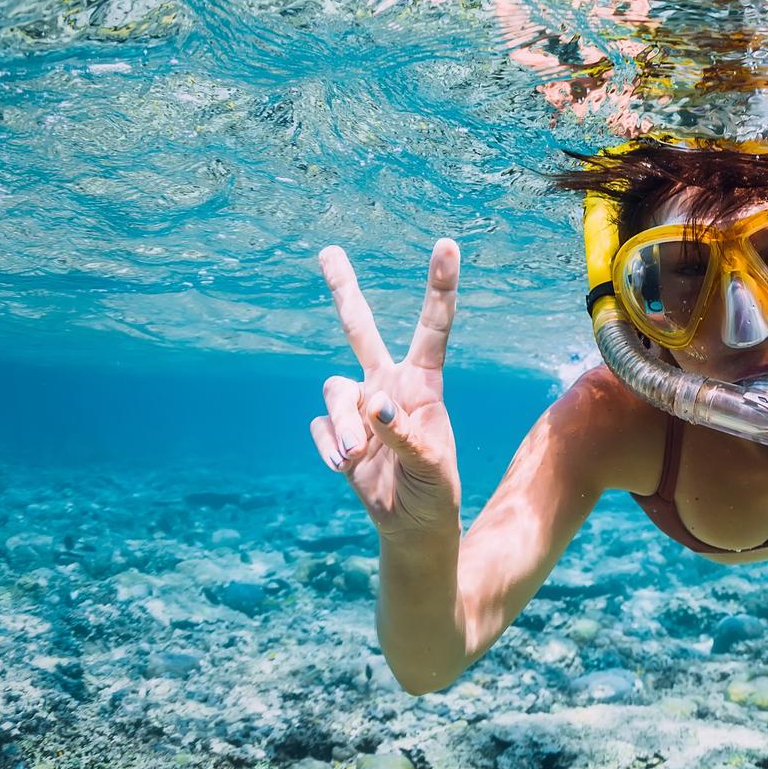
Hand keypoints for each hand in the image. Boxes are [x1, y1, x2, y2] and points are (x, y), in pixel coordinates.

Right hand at [310, 239, 462, 537]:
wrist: (411, 524)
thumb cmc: (435, 489)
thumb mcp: (431, 465)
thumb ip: (405, 434)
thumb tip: (373, 404)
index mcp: (424, 383)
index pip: (433, 327)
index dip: (439, 285)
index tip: (447, 244)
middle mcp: (388, 384)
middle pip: (360, 329)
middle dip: (343, 290)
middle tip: (328, 251)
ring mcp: (359, 405)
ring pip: (333, 391)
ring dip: (344, 427)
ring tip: (359, 457)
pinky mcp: (337, 429)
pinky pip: (320, 426)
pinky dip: (331, 449)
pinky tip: (349, 467)